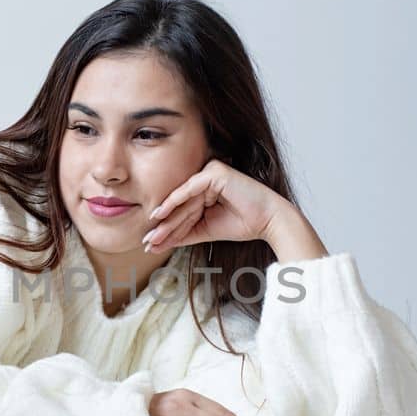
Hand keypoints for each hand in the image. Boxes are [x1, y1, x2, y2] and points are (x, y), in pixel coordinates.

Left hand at [143, 159, 292, 254]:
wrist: (269, 221)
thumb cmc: (243, 223)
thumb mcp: (206, 230)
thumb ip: (184, 233)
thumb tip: (159, 243)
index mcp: (203, 188)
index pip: (181, 210)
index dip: (166, 228)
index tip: (150, 244)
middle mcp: (205, 177)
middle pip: (180, 206)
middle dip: (164, 227)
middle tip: (147, 243)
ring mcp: (209, 171)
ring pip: (183, 200)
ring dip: (168, 221)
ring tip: (153, 237)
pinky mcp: (215, 170)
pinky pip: (190, 188)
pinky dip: (175, 202)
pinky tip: (161, 214)